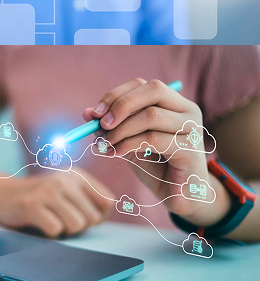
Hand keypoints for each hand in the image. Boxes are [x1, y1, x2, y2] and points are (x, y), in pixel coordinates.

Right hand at [0, 168, 113, 237]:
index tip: (78, 213)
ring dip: (64, 230)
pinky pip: (55, 230)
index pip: (107, 202)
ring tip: (50, 220)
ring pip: (77, 225)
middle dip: (79, 226)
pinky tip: (37, 222)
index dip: (96, 215)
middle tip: (59, 218)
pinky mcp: (31, 205)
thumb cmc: (37, 198)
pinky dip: (48, 232)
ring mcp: (47, 191)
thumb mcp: (65, 190)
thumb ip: (88, 199)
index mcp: (76, 175)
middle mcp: (64, 180)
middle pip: (93, 218)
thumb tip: (103, 217)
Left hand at [84, 78, 224, 225]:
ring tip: (104, 144)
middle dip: (121, 105)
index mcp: (174, 103)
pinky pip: (153, 138)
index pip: (143, 85)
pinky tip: (114, 154)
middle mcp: (187, 111)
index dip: (116, 95)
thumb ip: (111, 126)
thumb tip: (87, 112)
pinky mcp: (191, 149)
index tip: (94, 114)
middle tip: (101, 124)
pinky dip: (127, 144)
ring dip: (120, 130)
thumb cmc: (154, 165)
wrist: (177, 195)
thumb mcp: (128, 141)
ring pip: (151, 115)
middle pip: (153, 90)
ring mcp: (193, 128)